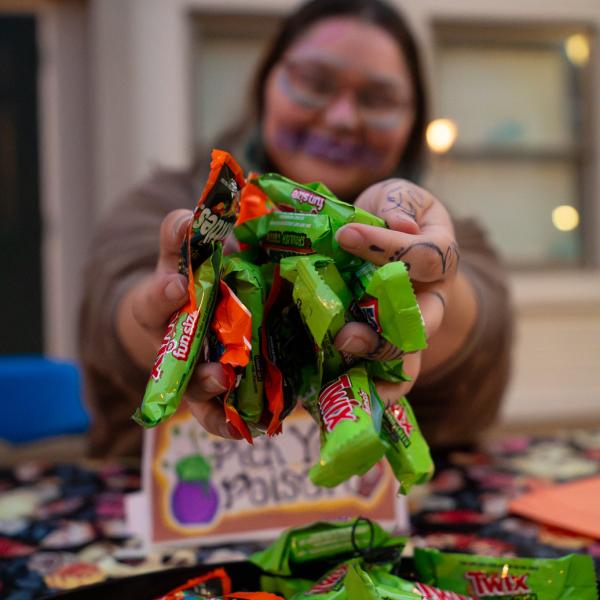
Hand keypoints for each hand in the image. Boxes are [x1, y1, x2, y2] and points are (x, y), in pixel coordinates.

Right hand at [116, 209, 238, 437]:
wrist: (176, 319)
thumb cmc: (185, 283)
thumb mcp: (180, 255)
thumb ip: (184, 235)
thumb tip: (200, 209)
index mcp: (164, 303)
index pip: (155, 298)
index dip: (163, 293)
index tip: (176, 285)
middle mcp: (171, 341)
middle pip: (173, 352)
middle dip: (186, 346)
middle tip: (208, 352)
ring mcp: (187, 370)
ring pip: (193, 387)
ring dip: (208, 387)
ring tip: (225, 383)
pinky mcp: (208, 394)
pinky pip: (214, 415)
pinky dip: (226, 422)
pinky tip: (248, 426)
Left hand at [333, 179, 460, 401]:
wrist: (390, 238)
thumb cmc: (393, 213)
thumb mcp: (397, 195)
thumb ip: (399, 203)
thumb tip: (399, 223)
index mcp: (440, 255)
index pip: (424, 256)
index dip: (386, 247)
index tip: (346, 235)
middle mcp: (431, 298)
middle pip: (423, 324)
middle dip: (388, 333)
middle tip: (347, 333)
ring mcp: (411, 326)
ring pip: (407, 356)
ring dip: (373, 363)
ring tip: (339, 362)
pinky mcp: (387, 344)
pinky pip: (389, 376)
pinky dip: (370, 388)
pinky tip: (337, 392)